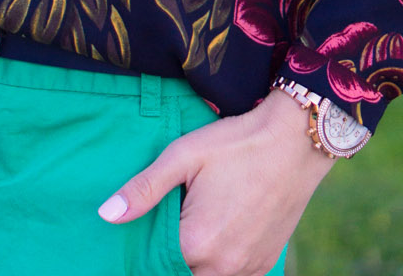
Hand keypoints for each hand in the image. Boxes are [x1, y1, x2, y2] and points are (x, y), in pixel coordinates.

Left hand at [97, 87, 333, 275]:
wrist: (296, 140)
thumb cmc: (237, 143)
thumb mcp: (184, 155)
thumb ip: (144, 189)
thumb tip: (106, 216)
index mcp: (196, 243)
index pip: (154, 263)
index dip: (144, 248)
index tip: (146, 230)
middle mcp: (223, 267)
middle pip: (181, 273)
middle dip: (169, 256)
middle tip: (172, 223)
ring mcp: (247, 269)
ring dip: (196, 260)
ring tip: (194, 225)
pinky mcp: (266, 264)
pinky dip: (221, 262)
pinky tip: (219, 233)